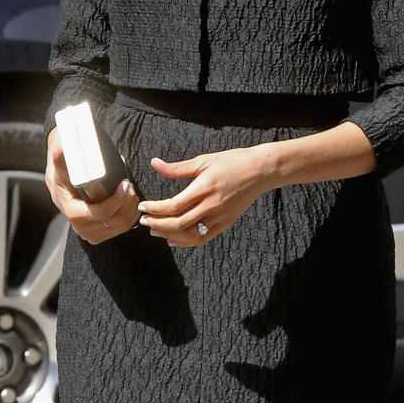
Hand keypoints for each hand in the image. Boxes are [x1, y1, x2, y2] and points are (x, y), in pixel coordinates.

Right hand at [45, 125, 138, 242]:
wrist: (61, 189)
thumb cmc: (63, 177)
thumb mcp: (61, 168)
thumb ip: (60, 159)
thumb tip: (59, 149)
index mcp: (74, 214)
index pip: (101, 212)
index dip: (117, 199)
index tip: (124, 183)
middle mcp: (82, 228)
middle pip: (115, 220)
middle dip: (127, 202)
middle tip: (129, 185)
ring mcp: (92, 234)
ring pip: (121, 226)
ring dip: (131, 208)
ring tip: (130, 191)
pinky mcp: (100, 235)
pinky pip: (122, 229)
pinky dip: (130, 216)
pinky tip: (130, 202)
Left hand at [136, 145, 275, 245]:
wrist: (260, 171)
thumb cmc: (232, 162)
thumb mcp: (203, 160)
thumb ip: (177, 168)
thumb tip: (154, 164)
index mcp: (204, 188)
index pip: (173, 205)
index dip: (155, 208)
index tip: (143, 206)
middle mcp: (211, 205)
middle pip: (178, 223)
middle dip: (158, 224)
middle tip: (144, 221)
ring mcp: (219, 217)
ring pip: (189, 234)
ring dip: (169, 234)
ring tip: (155, 230)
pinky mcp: (225, 223)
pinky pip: (203, 238)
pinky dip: (186, 242)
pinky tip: (173, 240)